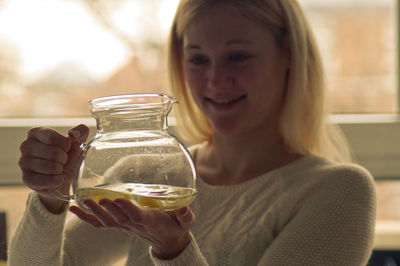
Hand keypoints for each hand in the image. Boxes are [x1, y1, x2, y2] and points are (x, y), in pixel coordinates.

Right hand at [18, 124, 89, 212]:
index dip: (65, 145)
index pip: (52, 137)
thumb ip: (81, 132)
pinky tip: (57, 178)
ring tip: (59, 169)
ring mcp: (23, 162)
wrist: (61, 177)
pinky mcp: (26, 178)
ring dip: (60, 170)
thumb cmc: (67, 156)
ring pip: (51, 167)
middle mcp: (26, 145)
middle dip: (64, 159)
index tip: (66, 148)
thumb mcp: (77, 142)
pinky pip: (47, 180)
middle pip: (53, 153)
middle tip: (62, 161)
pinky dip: (57, 181)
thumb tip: (74, 133)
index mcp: (36, 133)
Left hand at [69, 199, 194, 259]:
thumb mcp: (185, 223)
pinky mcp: (119, 225)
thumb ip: (186, 217)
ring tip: (82, 201)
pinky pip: (100, 223)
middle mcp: (134, 224)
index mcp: (150, 220)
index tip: (118, 199)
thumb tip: (185, 210)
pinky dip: (85, 216)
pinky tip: (73, 208)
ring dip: (94, 212)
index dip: (127, 209)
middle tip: (97, 199)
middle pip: (118, 218)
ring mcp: (124, 226)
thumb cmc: (175, 226)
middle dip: (107, 209)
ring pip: (107, 221)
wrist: (166, 239)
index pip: (136, 216)